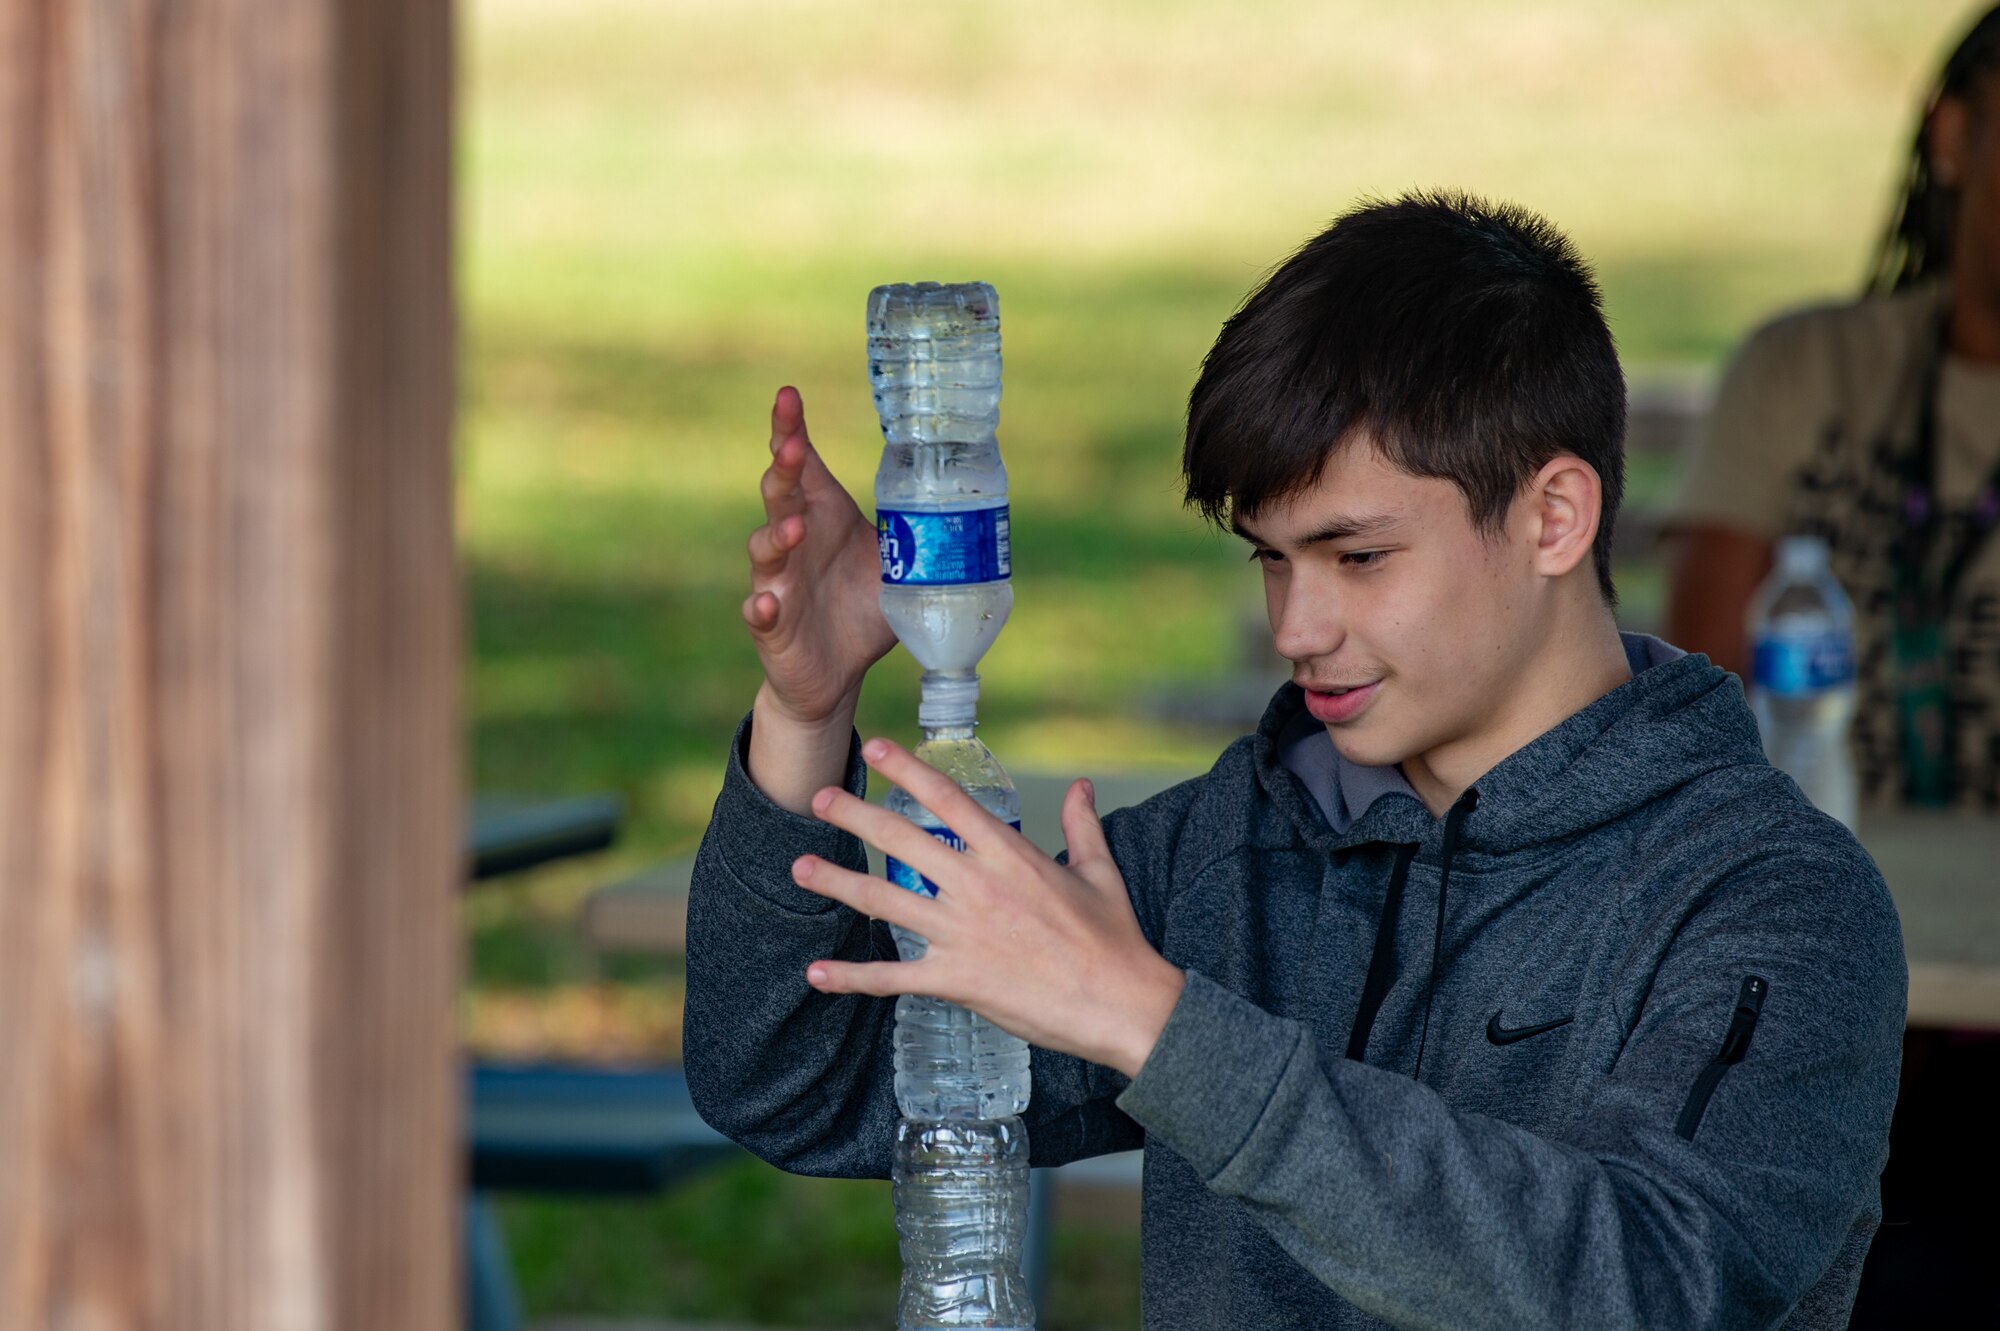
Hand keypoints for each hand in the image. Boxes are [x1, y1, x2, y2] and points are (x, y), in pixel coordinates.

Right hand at [743, 387, 896, 727]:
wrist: (837, 673)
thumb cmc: (862, 607)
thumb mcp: (896, 563)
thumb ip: (917, 530)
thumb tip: (970, 497)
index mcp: (822, 517)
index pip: (801, 466)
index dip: (790, 430)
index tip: (788, 396)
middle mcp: (794, 542)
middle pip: (779, 496)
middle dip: (783, 471)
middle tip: (791, 451)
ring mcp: (778, 582)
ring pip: (766, 550)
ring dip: (776, 537)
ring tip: (793, 530)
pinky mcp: (772, 625)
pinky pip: (760, 612)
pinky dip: (763, 606)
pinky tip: (768, 603)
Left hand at [789, 739, 1185, 1078]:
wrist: (1123, 1004)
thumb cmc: (1114, 939)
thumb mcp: (1100, 872)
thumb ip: (1082, 825)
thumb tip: (1081, 786)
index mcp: (1010, 855)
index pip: (948, 800)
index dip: (908, 771)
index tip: (877, 749)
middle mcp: (978, 887)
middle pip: (902, 841)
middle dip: (854, 817)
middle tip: (819, 798)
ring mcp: (963, 934)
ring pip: (884, 901)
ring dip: (837, 883)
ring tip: (799, 870)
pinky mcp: (957, 980)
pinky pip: (892, 977)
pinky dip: (852, 976)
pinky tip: (817, 973)